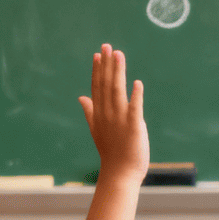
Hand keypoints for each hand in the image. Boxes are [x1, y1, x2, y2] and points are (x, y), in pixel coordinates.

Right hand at [78, 44, 148, 182]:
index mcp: (99, 113)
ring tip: (119, 55)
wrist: (120, 173)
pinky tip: (137, 82)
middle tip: (108, 46)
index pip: (97, 87)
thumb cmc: (111, 151)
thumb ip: (89, 111)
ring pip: (117, 91)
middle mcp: (107, 114)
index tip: (99, 54)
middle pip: (106, 84)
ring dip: (118, 72)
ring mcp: (120, 120)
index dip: (98, 70)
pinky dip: (136, 95)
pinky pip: (135, 108)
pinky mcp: (134, 127)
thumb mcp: (96, 129)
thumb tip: (81, 97)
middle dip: (107, 64)